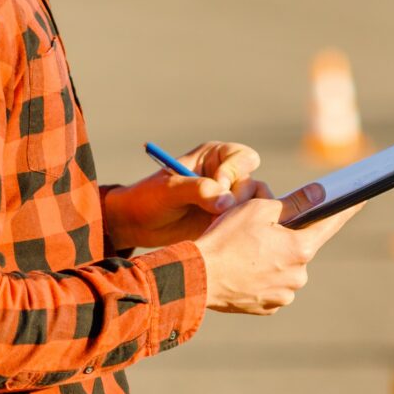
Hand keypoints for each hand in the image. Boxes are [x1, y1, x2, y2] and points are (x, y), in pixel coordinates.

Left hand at [104, 141, 266, 249]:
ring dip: (243, 216)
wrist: (137, 224)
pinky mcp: (228, 222)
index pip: (244, 157)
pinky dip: (241, 230)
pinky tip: (220, 236)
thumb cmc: (149, 198)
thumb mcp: (170, 189)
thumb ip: (199, 190)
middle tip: (218, 213)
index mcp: (215, 157)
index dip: (235, 172)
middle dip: (238, 199)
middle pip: (253, 184)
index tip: (218, 186)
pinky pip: (248, 225)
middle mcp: (227, 176)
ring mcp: (229, 200)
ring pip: (256, 205)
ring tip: (218, 225)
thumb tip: (227, 201)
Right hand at [193, 196, 362, 314]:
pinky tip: (241, 268)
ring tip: (244, 251)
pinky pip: (270, 284)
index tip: (361, 197)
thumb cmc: (225, 238)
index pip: (330, 223)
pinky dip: (260, 275)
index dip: (346, 207)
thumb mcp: (258, 209)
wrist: (196, 278)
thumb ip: (293, 202)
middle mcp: (298, 275)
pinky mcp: (267, 307)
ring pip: (284, 267)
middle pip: (300, 246)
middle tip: (259, 229)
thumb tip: (319, 195)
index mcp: (301, 249)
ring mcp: (283, 294)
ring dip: (272, 257)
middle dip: (286, 236)